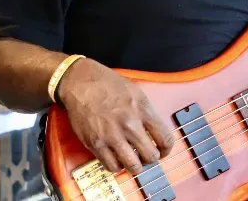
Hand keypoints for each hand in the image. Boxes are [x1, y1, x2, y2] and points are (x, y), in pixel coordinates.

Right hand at [58, 59, 174, 174]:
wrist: (81, 82)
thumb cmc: (108, 84)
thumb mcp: (136, 92)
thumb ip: (147, 112)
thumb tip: (155, 131)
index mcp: (143, 110)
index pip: (165, 139)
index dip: (166, 149)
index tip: (163, 151)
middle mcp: (130, 125)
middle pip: (151, 156)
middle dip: (151, 158)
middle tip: (146, 156)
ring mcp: (112, 136)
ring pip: (133, 166)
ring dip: (135, 166)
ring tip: (132, 160)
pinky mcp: (96, 144)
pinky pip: (112, 166)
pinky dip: (117, 166)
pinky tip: (116, 158)